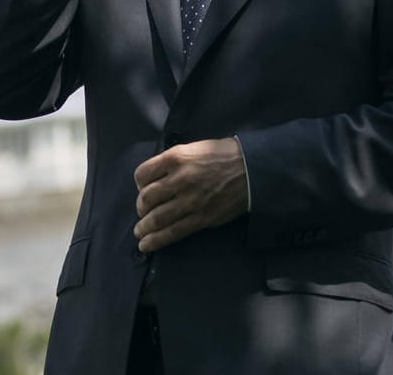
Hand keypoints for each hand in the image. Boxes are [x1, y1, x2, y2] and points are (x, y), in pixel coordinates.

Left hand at [133, 137, 249, 252]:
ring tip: (140, 231)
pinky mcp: (201, 218)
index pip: (142, 174)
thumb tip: (158, 177)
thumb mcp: (196, 147)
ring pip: (156, 218)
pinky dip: (156, 240)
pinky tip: (146, 244)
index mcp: (177, 157)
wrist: (253, 168)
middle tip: (143, 211)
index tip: (143, 188)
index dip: (139, 184)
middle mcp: (180, 179)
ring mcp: (190, 200)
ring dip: (144, 227)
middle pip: (146, 198)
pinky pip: (173, 232)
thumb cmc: (226, 155)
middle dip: (141, 207)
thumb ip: (176, 161)